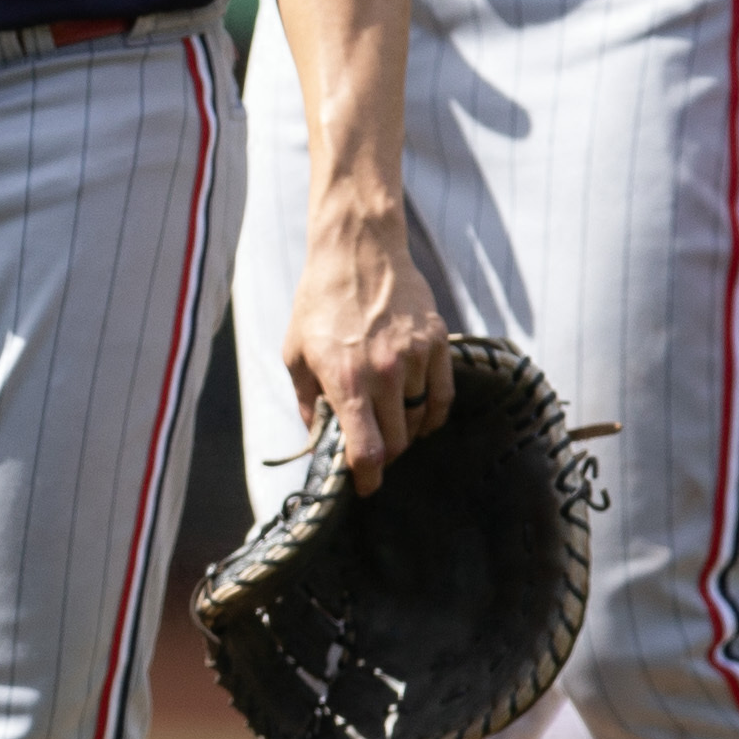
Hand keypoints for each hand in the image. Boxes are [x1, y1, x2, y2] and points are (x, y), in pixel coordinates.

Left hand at [282, 198, 454, 489]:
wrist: (358, 250)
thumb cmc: (319, 301)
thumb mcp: (295, 351)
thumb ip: (305, 399)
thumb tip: (316, 437)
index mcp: (346, 379)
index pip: (368, 450)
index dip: (368, 478)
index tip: (365, 487)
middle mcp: (385, 373)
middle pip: (397, 442)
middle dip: (385, 455)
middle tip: (373, 450)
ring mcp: (415, 358)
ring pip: (420, 420)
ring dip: (406, 430)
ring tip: (389, 421)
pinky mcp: (436, 343)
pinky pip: (443, 397)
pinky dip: (433, 415)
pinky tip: (420, 416)